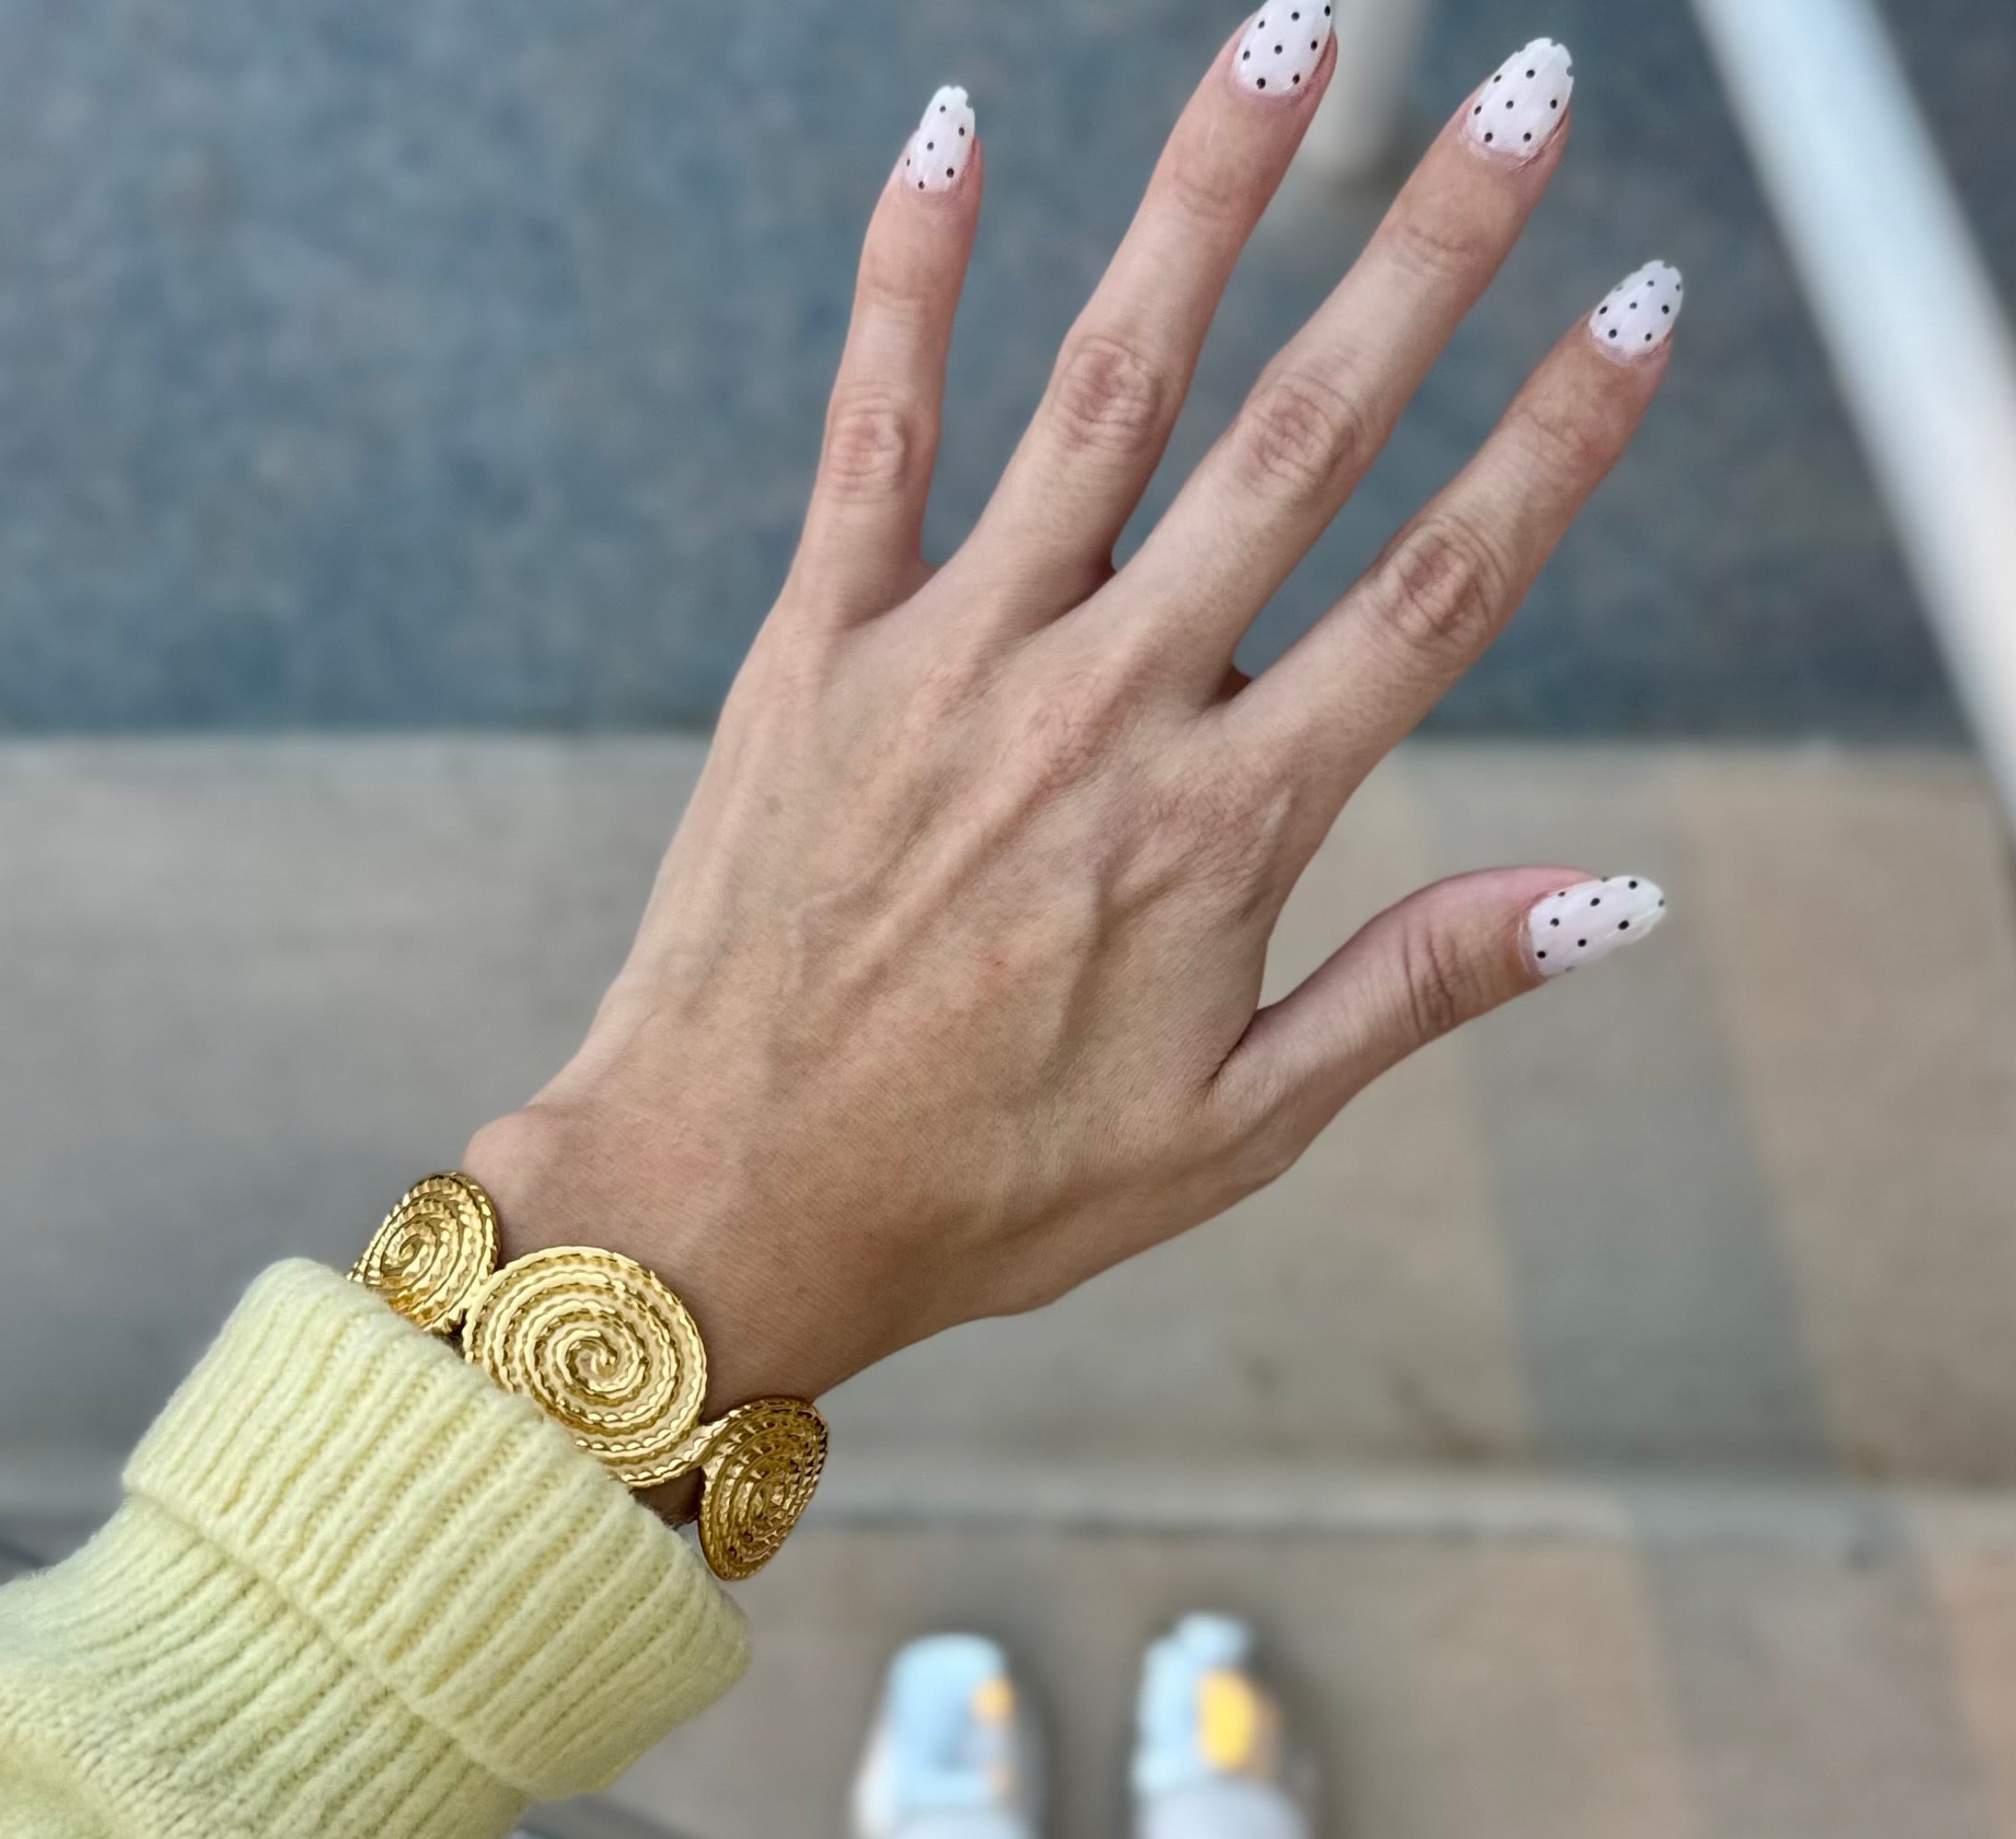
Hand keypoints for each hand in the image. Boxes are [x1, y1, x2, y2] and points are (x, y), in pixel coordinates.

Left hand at [468, 27, 1673, 1411]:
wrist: (725, 1197)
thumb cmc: (985, 1187)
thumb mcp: (1235, 1130)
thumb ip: (1417, 989)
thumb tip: (1616, 894)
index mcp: (1223, 830)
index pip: (1436, 595)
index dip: (1555, 443)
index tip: (1640, 310)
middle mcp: (1100, 711)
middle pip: (1299, 444)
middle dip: (1432, 258)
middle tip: (1536, 98)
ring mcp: (951, 661)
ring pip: (1105, 387)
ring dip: (1210, 200)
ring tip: (1299, 35)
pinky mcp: (819, 647)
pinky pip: (873, 427)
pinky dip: (913, 275)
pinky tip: (953, 128)